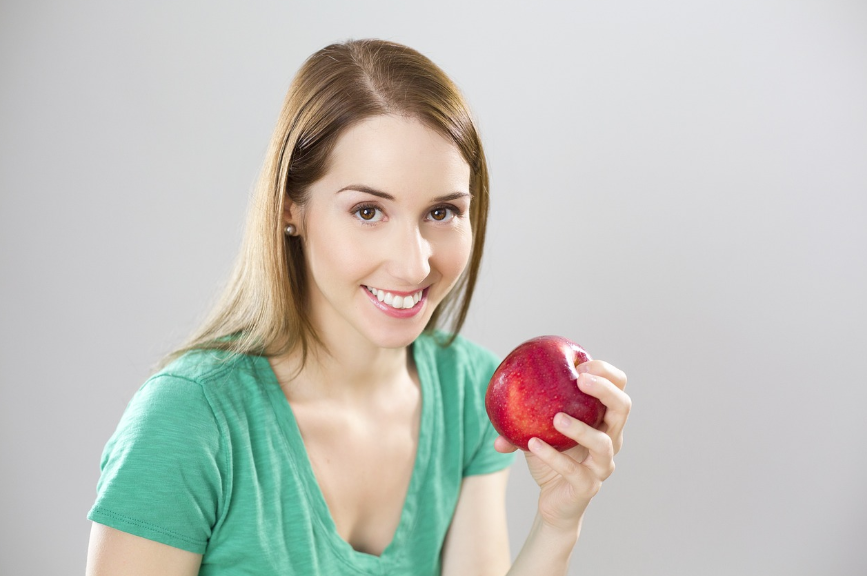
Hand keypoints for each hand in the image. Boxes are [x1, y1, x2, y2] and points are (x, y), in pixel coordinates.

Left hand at [495, 360, 630, 531]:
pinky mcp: (588, 486)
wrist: (553, 502)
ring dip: (580, 428)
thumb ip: (522, 411)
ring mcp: (602, 464)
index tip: (581, 365)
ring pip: (603, 442)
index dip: (606, 374)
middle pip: (622, 408)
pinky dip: (553, 456)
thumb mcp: (538, 428)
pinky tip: (532, 443)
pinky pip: (574, 470)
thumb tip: (499, 392)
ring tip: (556, 418)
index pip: (619, 388)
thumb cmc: (550, 458)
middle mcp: (611, 439)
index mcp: (603, 419)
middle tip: (580, 379)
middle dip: (605, 390)